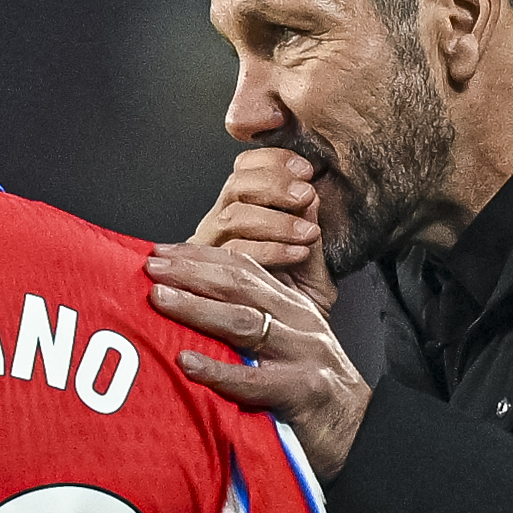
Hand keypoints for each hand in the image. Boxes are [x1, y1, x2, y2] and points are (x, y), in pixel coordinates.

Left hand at [147, 243, 371, 478]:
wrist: (364, 433)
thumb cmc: (315, 394)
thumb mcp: (290, 346)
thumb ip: (256, 325)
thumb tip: (202, 309)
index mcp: (293, 308)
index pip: (244, 268)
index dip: (201, 256)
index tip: (160, 252)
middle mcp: (299, 323)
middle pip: (240, 285)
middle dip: (191, 272)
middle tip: (150, 268)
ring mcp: (302, 355)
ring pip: (244, 323)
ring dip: (196, 308)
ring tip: (158, 300)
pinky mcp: (302, 392)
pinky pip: (252, 380)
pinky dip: (217, 370)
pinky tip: (186, 363)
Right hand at [190, 148, 337, 313]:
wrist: (286, 351)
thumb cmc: (294, 304)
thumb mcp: (310, 262)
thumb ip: (309, 229)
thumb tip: (311, 195)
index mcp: (240, 213)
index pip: (246, 168)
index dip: (273, 161)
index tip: (306, 168)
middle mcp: (218, 228)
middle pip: (235, 186)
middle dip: (273, 185)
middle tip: (305, 194)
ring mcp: (208, 252)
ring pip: (232, 217)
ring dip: (274, 220)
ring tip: (306, 232)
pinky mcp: (202, 278)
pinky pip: (232, 255)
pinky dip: (270, 250)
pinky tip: (296, 254)